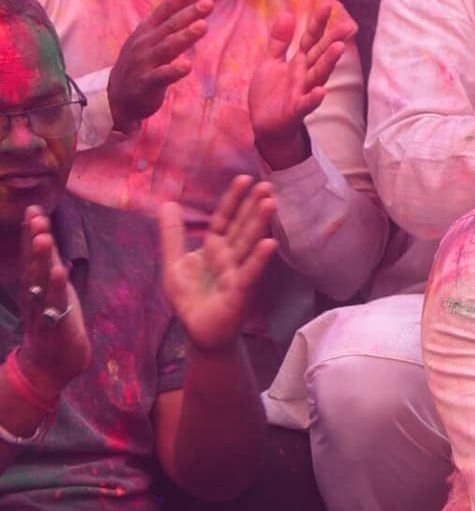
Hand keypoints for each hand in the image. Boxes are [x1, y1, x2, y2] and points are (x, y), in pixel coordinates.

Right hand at [16, 206, 88, 393]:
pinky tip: (59, 269)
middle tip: (35, 214)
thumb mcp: (56, 295)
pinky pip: (54, 304)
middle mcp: (34, 296)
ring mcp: (42, 310)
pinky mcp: (54, 326)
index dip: (32, 232)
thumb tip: (53, 248)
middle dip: (34, 238)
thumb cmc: (56, 328)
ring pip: (39, 281)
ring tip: (42, 235)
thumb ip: (53, 272)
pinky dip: (56, 286)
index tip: (34, 208)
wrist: (50, 369)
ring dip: (41, 258)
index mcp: (36, 287)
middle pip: (33, 263)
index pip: (33, 255)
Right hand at [107, 0, 213, 132]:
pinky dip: (173, 70)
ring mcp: (144, 62)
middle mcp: (145, 43)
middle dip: (189, 13)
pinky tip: (187, 66)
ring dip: (184, 37)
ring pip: (166, 48)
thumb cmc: (138, 63)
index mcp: (147, 30)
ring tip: (203, 26)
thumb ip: (160, 12)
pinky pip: (161, 76)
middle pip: (169, 26)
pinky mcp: (146, 82)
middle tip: (208, 3)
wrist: (118, 97)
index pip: (166, 8)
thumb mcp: (146, 34)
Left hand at [157, 177, 275, 353]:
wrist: (198, 332)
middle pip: (242, 227)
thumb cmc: (190, 299)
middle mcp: (230, 257)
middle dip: (253, 206)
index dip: (233, 200)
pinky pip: (250, 273)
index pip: (225, 219)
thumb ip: (172, 235)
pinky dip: (259, 259)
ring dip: (260, 224)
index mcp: (214, 248)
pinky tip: (269, 244)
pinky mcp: (241, 292)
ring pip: (249, 244)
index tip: (244, 178)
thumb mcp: (173, 263)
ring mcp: (238, 273)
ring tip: (271, 203)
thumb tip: (167, 203)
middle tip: (267, 185)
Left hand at [247, 0, 354, 170]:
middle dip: (333, 40)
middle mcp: (304, 74)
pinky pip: (306, 104)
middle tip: (348, 26)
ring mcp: (302, 92)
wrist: (264, 125)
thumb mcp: (271, 62)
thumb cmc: (271, 94)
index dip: (318, 23)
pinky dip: (314, 98)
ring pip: (317, 75)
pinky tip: (322, 91)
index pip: (311, 39)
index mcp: (299, 62)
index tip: (326, 5)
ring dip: (328, 63)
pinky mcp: (296, 110)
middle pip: (320, 54)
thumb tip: (289, 13)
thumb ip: (280, 40)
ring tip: (338, 49)